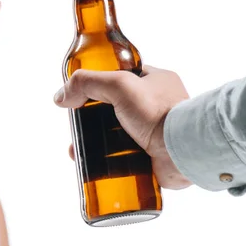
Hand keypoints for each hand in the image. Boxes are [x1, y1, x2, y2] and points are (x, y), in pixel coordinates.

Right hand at [54, 66, 192, 189]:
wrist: (184, 151)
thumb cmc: (159, 113)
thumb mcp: (119, 85)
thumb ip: (87, 83)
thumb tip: (62, 96)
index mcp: (155, 81)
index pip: (120, 79)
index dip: (98, 87)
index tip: (80, 97)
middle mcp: (156, 105)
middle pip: (113, 109)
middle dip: (91, 120)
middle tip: (75, 129)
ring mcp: (155, 132)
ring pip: (116, 135)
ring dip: (95, 143)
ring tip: (77, 152)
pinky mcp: (153, 156)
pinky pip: (125, 157)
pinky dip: (109, 161)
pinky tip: (94, 167)